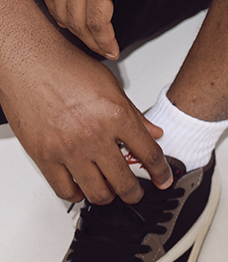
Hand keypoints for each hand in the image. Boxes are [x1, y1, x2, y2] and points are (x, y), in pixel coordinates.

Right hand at [1, 40, 170, 201]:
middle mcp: (94, 136)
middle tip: (137, 193)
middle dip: (135, 192)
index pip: (149, 153)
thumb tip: (153, 132)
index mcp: (117, 116)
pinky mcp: (44, 157)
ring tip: (112, 192)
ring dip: (108, 197)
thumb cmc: (67, 69)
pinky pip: (64, 189)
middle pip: (124, 180)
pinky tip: (82, 189)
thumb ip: (134, 114)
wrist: (30, 65)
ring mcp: (68, 150)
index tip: (164, 179)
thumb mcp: (112, 87)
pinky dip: (76, 194)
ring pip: (96, 191)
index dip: (161, 171)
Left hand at [38, 0, 164, 58]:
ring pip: (77, 20)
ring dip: (90, 40)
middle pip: (60, 8)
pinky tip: (111, 46)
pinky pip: (98, 20)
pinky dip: (103, 38)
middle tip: (87, 42)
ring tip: (103, 50)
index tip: (68, 20)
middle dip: (73, 30)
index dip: (57, 8)